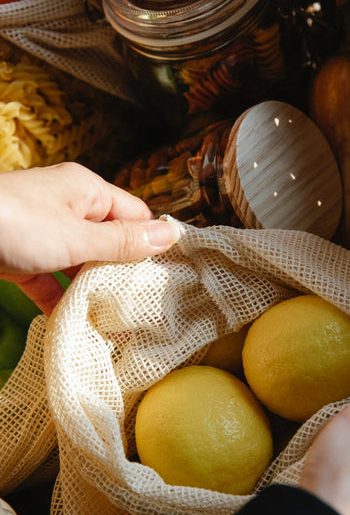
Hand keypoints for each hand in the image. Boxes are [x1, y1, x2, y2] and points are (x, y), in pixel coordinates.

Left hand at [0, 162, 175, 314]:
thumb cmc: (13, 224)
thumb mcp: (76, 237)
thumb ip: (122, 242)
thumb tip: (169, 236)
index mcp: (87, 190)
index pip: (134, 214)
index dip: (151, 243)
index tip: (168, 276)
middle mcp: (67, 207)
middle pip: (108, 241)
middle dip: (123, 272)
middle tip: (145, 307)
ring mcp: (43, 233)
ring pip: (80, 263)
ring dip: (93, 290)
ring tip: (116, 323)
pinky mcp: (21, 257)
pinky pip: (51, 279)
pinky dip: (61, 299)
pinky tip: (74, 324)